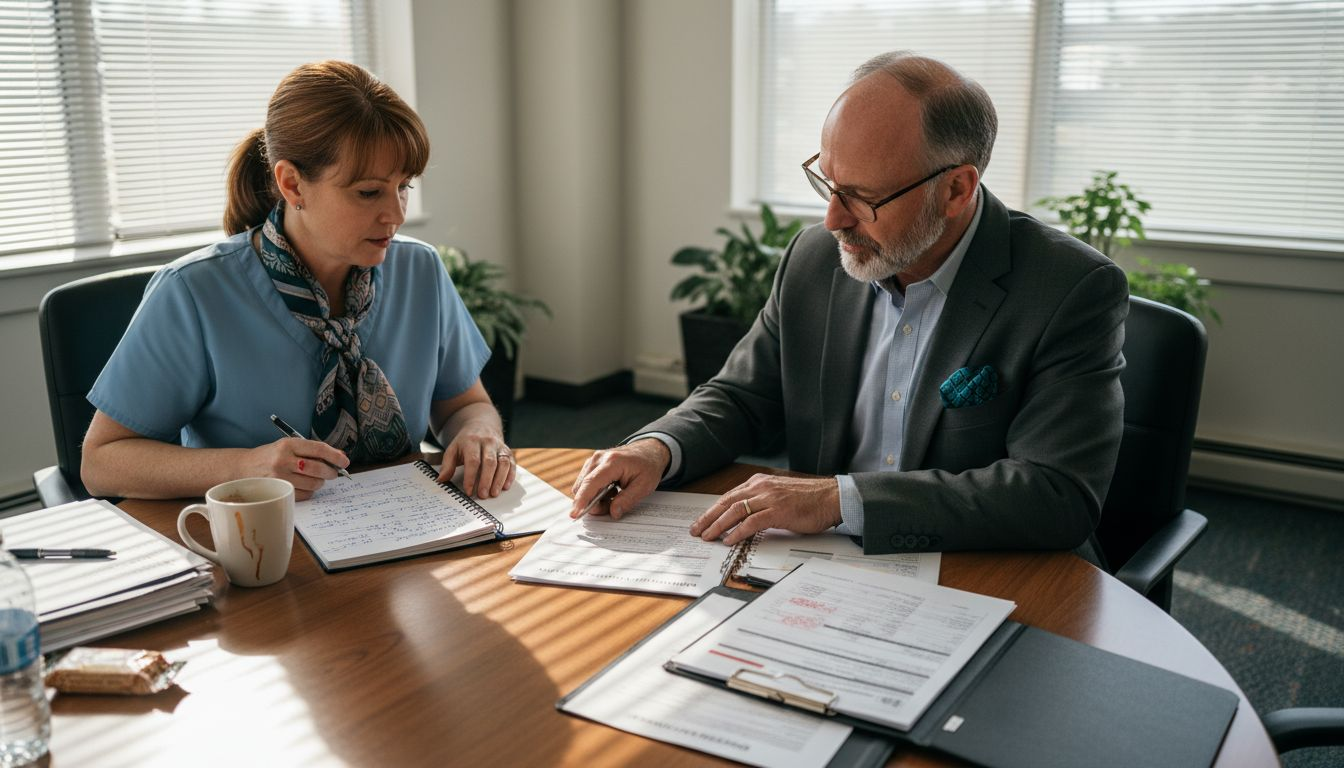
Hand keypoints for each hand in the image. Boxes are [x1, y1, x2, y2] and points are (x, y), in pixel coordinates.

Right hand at [245, 437, 348, 500]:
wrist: (243, 468)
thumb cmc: (271, 456)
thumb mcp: (289, 446)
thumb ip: (312, 450)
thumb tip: (340, 456)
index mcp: (288, 445)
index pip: (318, 449)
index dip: (335, 456)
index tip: (345, 461)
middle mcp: (283, 460)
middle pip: (318, 468)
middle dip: (331, 471)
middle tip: (333, 472)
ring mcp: (280, 477)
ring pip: (314, 483)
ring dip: (320, 482)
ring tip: (315, 478)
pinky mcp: (279, 491)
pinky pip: (306, 494)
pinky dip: (310, 491)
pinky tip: (304, 485)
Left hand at [440, 424, 513, 497]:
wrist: (481, 425)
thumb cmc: (465, 442)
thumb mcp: (453, 449)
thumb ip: (447, 465)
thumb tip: (441, 480)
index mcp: (471, 441)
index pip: (473, 460)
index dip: (471, 477)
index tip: (469, 491)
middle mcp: (487, 442)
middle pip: (489, 462)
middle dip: (486, 480)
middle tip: (483, 495)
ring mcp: (499, 446)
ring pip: (503, 462)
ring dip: (499, 480)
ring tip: (494, 494)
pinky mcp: (507, 451)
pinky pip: (512, 463)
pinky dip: (510, 475)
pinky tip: (505, 487)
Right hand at [570, 439, 670, 518]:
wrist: (648, 451)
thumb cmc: (647, 466)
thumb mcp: (644, 486)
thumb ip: (628, 500)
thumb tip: (613, 513)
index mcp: (612, 462)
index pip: (592, 482)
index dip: (582, 500)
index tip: (576, 514)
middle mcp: (599, 459)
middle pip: (583, 487)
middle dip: (593, 503)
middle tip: (612, 507)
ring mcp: (594, 460)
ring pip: (582, 487)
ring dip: (594, 498)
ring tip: (614, 496)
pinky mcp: (592, 464)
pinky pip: (586, 483)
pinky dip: (595, 492)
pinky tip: (610, 491)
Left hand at [690, 474, 842, 545]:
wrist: (831, 498)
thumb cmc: (809, 499)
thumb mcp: (779, 496)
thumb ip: (762, 503)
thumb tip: (744, 519)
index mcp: (760, 482)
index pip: (729, 496)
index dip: (713, 510)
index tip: (702, 521)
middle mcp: (761, 487)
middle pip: (727, 502)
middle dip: (708, 517)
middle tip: (696, 530)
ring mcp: (769, 498)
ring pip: (735, 510)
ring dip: (718, 525)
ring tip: (708, 536)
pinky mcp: (778, 510)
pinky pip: (752, 521)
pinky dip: (738, 531)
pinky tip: (729, 540)